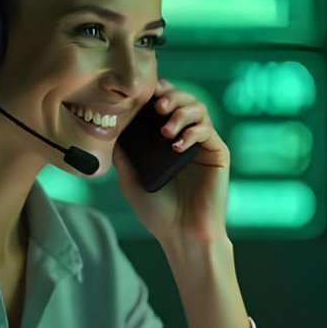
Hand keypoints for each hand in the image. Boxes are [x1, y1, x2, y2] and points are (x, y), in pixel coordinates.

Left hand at [111, 79, 232, 244]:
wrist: (182, 235)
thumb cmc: (158, 212)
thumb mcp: (130, 179)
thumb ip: (122, 154)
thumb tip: (108, 128)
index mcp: (165, 141)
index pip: (163, 105)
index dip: (155, 93)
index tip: (142, 93)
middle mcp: (186, 138)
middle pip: (183, 99)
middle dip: (170, 96)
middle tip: (157, 106)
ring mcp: (203, 145)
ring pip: (198, 109)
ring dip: (181, 111)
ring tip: (166, 129)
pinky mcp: (218, 154)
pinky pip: (208, 130)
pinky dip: (193, 131)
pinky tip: (177, 145)